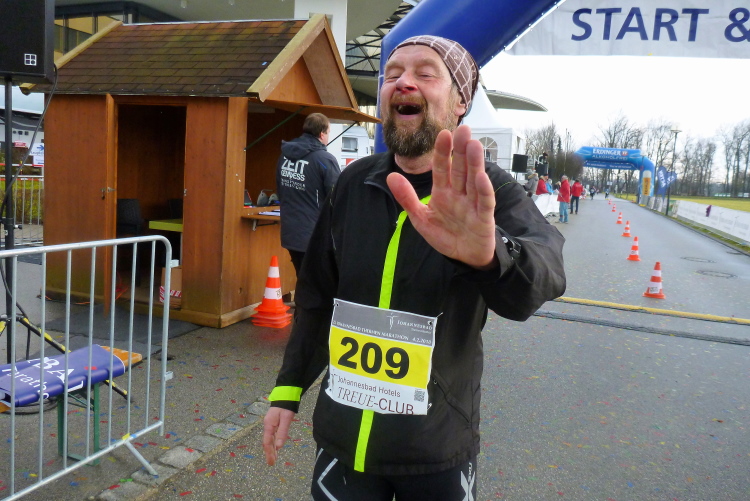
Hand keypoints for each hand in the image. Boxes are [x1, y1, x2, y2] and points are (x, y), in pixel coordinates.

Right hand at [262, 407, 294, 464]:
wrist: (285, 395)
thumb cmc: (285, 406)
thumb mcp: (286, 419)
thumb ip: (282, 432)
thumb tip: (279, 446)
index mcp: (269, 425)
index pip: (267, 442)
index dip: (269, 453)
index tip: (271, 462)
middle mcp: (267, 425)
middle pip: (267, 442)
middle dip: (269, 453)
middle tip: (271, 463)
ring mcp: (270, 424)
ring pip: (269, 439)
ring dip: (271, 448)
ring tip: (274, 458)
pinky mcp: (273, 422)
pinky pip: (272, 435)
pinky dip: (273, 442)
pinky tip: (276, 446)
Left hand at [386, 125, 496, 269]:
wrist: (464, 258)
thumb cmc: (445, 236)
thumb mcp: (420, 218)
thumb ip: (406, 198)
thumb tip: (391, 176)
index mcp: (443, 192)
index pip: (442, 168)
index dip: (442, 152)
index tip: (443, 134)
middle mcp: (459, 194)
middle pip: (460, 169)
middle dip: (461, 150)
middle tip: (464, 130)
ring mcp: (473, 204)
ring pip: (473, 180)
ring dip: (474, 163)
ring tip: (474, 145)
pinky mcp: (484, 217)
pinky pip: (484, 202)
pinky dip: (483, 190)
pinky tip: (480, 177)